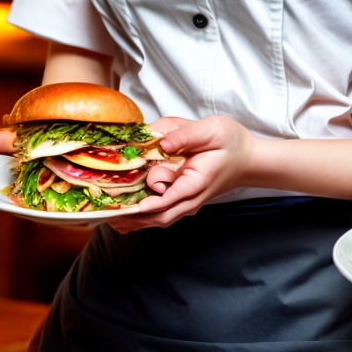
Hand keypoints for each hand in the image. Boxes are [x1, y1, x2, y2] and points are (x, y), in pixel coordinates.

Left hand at [107, 115, 255, 230]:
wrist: (250, 160)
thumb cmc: (232, 143)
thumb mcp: (212, 130)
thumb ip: (185, 135)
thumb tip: (159, 142)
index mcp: (195, 183)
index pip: (163, 201)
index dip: (138, 205)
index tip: (116, 207)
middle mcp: (190, 199)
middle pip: (156, 217)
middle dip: (128, 218)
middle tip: (101, 215)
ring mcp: (188, 203)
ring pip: (157, 219)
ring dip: (133, 221)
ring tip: (106, 218)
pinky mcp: (185, 200)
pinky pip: (161, 214)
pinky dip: (142, 217)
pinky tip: (125, 214)